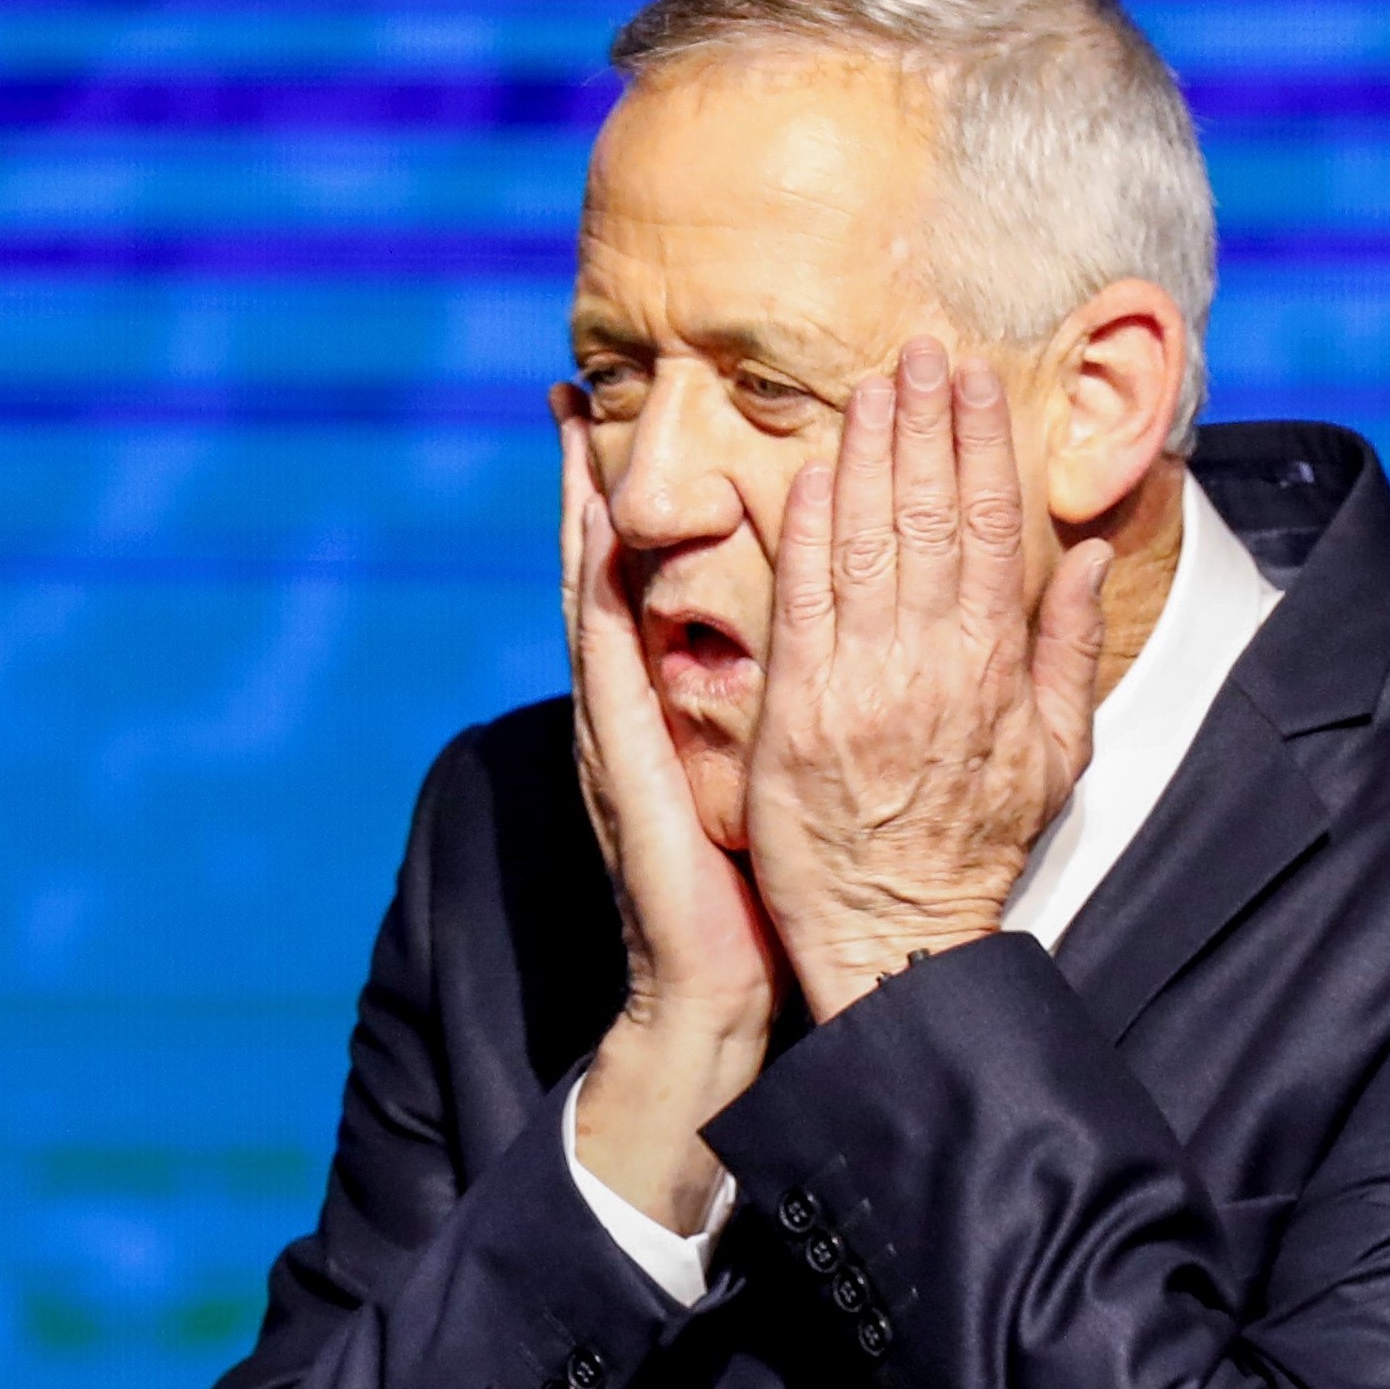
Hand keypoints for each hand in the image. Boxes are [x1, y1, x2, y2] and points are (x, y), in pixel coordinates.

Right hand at [563, 428, 778, 1229]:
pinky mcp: (625, 772)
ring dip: (578, 518)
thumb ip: (786, 709)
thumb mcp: (780, 781)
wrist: (725, 994)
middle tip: (572, 393)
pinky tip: (591, 542)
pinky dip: (597, 598)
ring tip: (566, 436)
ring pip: (594, 604)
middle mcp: (636, 712)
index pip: (658, 590)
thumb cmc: (768, 893)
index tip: (634, 431)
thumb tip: (823, 650)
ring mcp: (619, 740)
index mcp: (675, 710)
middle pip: (608, 577)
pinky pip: (610, 667)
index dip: (642, 510)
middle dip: (587, 485)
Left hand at [744, 341, 1109, 1019]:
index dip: (979, 447)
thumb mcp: (1059, 755)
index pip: (987, 529)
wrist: (900, 937)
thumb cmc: (977, 850)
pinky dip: (802, 535)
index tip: (973, 384)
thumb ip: (1070, 649)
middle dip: (924, 424)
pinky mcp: (796, 712)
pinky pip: (800, 603)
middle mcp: (930, 664)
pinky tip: (805, 473)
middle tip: (919, 353)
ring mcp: (859, 685)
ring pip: (862, 543)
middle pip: (926, 517)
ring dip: (863, 454)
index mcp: (995, 668)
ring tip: (867, 386)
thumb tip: (1086, 557)